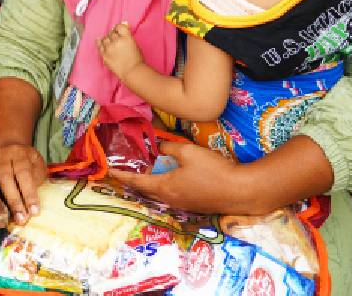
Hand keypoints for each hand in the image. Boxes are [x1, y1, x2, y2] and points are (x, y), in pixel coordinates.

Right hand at [0, 143, 48, 224]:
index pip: (25, 174)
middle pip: (6, 175)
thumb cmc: (26, 162)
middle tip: (19, 217)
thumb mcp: (38, 166)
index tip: (34, 211)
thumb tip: (32, 205)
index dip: (29, 193)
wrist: (11, 145)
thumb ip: (37, 181)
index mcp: (22, 155)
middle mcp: (5, 154)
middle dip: (12, 198)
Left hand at [97, 22, 143, 79]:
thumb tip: (124, 24)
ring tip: (111, 43)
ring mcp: (109, 48)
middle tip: (117, 39)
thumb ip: (127, 35)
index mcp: (126, 37)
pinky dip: (100, 43)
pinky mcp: (104, 55)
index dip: (118, 28)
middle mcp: (116, 41)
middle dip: (114, 35)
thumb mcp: (134, 44)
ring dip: (108, 39)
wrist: (132, 72)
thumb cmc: (136, 59)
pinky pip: (99, 45)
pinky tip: (101, 41)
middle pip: (112, 33)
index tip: (119, 30)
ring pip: (105, 38)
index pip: (119, 26)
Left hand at [111, 141, 249, 214]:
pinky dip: (165, 186)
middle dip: (136, 179)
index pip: (137, 180)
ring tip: (147, 171)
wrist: (241, 191)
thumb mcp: (188, 152)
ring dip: (152, 182)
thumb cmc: (213, 170)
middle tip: (127, 170)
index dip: (122, 175)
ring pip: (160, 193)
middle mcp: (170, 199)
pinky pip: (172, 195)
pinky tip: (170, 177)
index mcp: (165, 187)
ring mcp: (183, 205)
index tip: (110, 171)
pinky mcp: (195, 206)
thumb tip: (159, 146)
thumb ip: (170, 147)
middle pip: (147, 189)